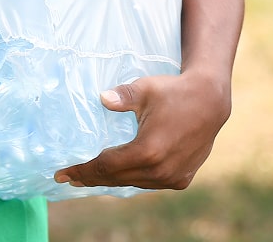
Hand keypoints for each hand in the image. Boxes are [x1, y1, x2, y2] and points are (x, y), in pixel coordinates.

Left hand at [53, 71, 231, 189]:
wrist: (210, 102)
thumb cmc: (174, 92)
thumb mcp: (144, 89)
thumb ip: (120, 96)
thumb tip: (101, 98)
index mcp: (147, 151)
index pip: (105, 167)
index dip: (82, 170)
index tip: (61, 174)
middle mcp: (159, 170)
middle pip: (116, 179)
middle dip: (91, 178)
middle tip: (69, 177)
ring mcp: (172, 177)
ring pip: (133, 183)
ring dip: (111, 180)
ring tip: (90, 177)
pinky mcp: (181, 179)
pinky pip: (149, 183)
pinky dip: (132, 179)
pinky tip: (120, 175)